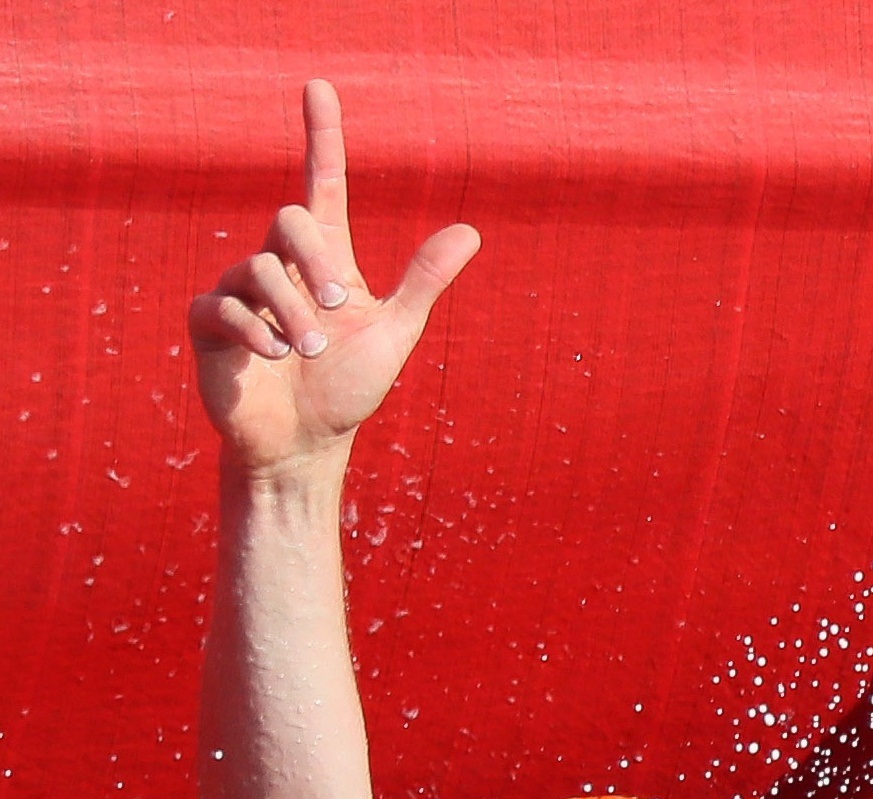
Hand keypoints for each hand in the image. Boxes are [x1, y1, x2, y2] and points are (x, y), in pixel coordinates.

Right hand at [187, 84, 479, 474]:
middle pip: (290, 222)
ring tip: (310, 351)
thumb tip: (471, 229)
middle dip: (314, 261)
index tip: (319, 87)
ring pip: (257, 268)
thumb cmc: (348, 390)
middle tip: (336, 309)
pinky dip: (253, 330)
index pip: (322, 185)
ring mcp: (238, 291)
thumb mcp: (393, 333)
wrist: (305, 444)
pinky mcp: (208, 323)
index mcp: (325, 263)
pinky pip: (221, 306)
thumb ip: (423, 281)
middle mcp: (279, 266)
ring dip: (291, 312)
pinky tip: (273, 357)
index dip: (323, 137)